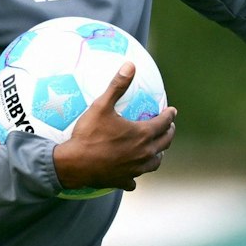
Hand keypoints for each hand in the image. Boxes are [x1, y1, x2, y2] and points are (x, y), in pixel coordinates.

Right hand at [51, 63, 176, 191]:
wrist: (73, 164)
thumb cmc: (89, 134)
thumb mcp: (102, 106)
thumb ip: (117, 86)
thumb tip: (130, 65)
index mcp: (143, 134)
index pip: (164, 123)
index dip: (169, 115)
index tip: (172, 111)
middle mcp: (144, 153)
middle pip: (165, 143)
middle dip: (169, 133)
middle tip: (168, 127)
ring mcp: (135, 169)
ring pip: (154, 163)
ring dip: (158, 154)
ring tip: (157, 150)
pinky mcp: (124, 181)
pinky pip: (135, 180)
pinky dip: (136, 176)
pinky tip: (133, 175)